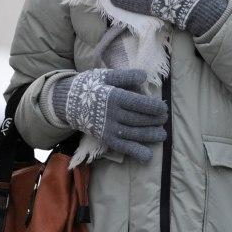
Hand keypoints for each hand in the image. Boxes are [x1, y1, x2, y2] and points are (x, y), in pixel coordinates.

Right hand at [51, 68, 167, 161]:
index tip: (163, 108)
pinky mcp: (105, 138)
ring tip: (162, 135)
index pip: (138, 103)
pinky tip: (147, 155)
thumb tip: (144, 77)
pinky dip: (136, 152)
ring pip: (134, 134)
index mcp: (113, 97)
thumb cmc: (89, 86)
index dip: (153, 107)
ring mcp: (108, 128)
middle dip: (154, 120)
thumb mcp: (105, 75)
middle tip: (164, 119)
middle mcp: (112, 114)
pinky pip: (123, 147)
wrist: (67, 102)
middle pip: (138, 119)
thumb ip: (125, 76)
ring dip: (150, 136)